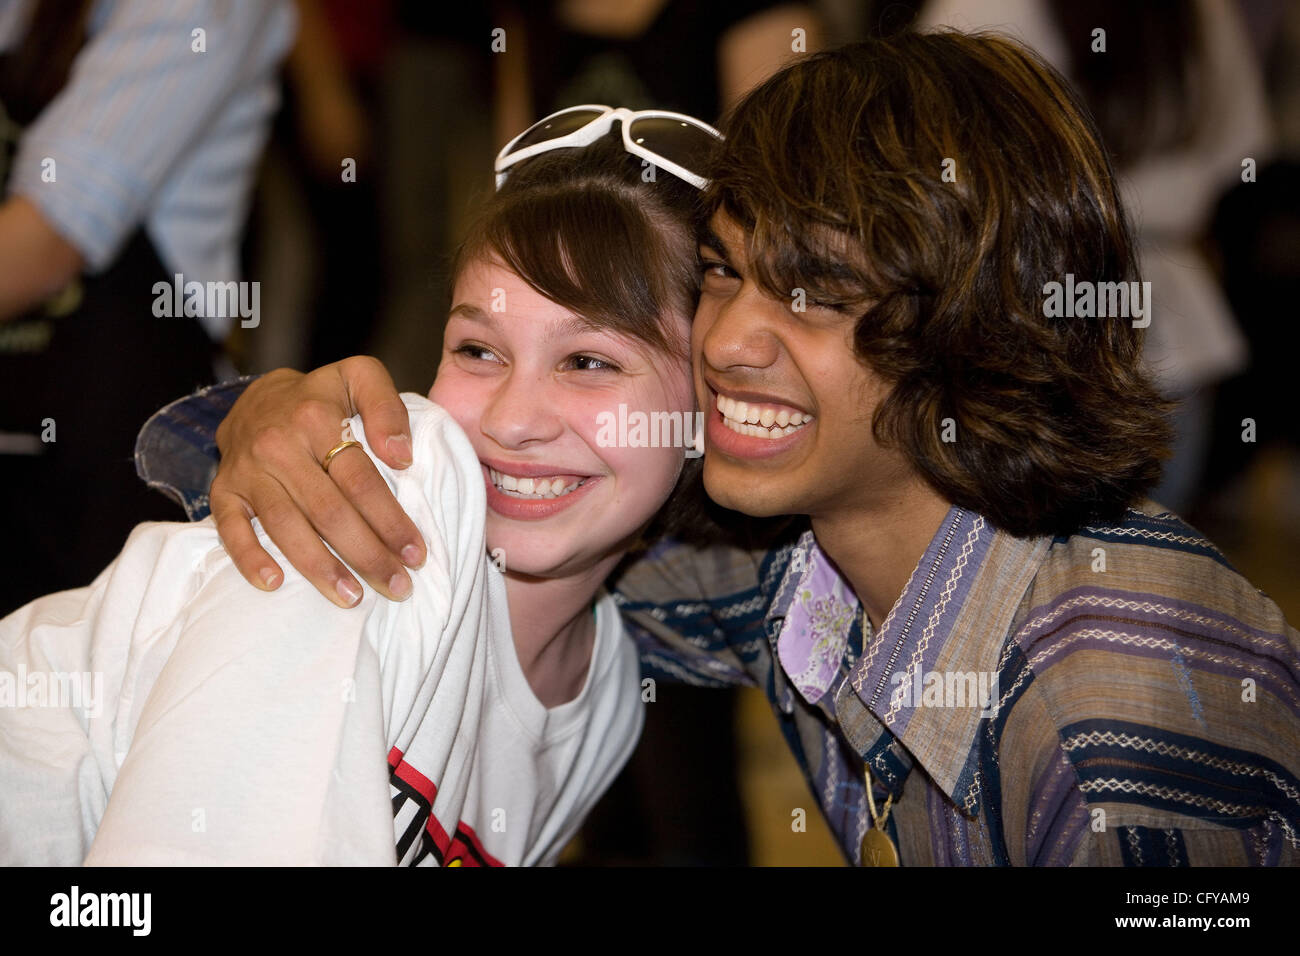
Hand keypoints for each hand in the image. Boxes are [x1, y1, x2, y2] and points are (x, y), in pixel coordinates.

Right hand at [211, 356, 425, 606]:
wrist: (257, 396)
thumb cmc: (321, 396)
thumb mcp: (360, 377)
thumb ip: (387, 406)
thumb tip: (402, 455)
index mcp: (316, 419)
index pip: (360, 480)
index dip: (390, 520)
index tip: (417, 553)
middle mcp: (278, 446)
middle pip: (328, 511)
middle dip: (367, 554)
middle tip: (398, 586)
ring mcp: (247, 471)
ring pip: (285, 527)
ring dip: (320, 568)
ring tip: (352, 598)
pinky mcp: (223, 491)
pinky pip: (230, 529)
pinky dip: (249, 558)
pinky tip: (274, 584)